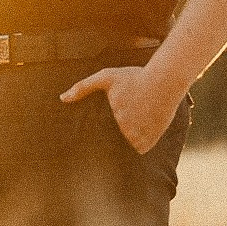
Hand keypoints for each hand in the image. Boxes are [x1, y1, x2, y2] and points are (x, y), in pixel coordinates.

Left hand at [61, 63, 182, 154]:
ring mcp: (139, 135)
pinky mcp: (152, 138)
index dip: (107, 124)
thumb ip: (83, 87)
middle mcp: (124, 129)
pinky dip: (144, 141)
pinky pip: (142, 148)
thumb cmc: (135, 77)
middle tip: (131, 114)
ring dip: (134, 135)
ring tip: (140, 119)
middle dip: (122, 129)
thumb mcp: (106, 77)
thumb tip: (61, 98)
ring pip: (130, 142)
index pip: (102, 130)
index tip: (110, 119)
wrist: (164, 80)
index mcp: (113, 116)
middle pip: (117, 135)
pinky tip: (146, 127)